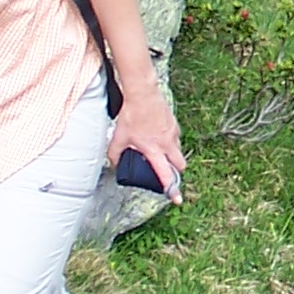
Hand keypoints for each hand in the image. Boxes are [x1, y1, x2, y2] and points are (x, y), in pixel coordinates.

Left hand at [106, 89, 185, 203]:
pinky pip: (175, 138)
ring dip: (172, 156)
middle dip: (175, 171)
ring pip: (178, 151)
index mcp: (154, 150)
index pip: (165, 174)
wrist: (143, 94)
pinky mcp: (173, 124)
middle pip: (180, 165)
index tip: (177, 199)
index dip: (171, 188)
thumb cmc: (131, 115)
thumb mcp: (118, 137)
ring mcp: (172, 133)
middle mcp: (167, 143)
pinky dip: (170, 141)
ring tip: (158, 152)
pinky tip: (158, 137)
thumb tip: (113, 163)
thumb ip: (115, 154)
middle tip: (166, 171)